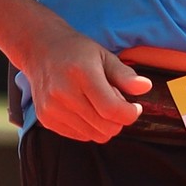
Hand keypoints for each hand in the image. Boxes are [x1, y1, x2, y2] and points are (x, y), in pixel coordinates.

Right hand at [24, 28, 152, 142]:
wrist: (40, 49)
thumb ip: (125, 75)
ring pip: (94, 135)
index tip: (134, 107)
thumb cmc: (76, 51)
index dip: (130, 114)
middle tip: (115, 102)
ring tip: (98, 104)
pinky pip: (79, 136)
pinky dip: (89, 127)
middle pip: (105, 127)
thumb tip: (145, 87)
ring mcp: (52, 108)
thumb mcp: (104, 56)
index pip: (112, 110)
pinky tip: (85, 109)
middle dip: (118, 120)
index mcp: (82, 74)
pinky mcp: (46, 119)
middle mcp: (64, 93)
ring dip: (104, 124)